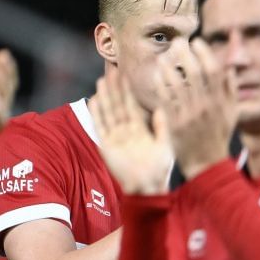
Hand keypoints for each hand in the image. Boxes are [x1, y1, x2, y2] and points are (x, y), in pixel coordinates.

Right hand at [93, 66, 171, 195]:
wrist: (148, 188)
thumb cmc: (160, 169)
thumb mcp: (165, 146)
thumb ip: (162, 127)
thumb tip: (163, 108)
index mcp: (141, 130)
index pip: (132, 106)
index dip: (128, 92)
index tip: (126, 76)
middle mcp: (127, 131)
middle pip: (119, 106)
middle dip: (115, 89)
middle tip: (111, 71)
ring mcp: (116, 137)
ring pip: (109, 113)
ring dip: (105, 98)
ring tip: (102, 81)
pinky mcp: (106, 146)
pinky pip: (100, 127)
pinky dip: (97, 114)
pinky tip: (94, 101)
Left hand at [155, 39, 237, 179]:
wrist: (206, 163)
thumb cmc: (218, 136)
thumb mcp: (231, 114)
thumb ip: (230, 90)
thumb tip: (228, 67)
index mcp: (221, 103)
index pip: (214, 71)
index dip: (205, 53)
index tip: (197, 42)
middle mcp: (206, 107)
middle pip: (195, 72)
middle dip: (185, 53)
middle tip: (178, 42)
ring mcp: (189, 114)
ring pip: (176, 82)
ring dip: (169, 65)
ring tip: (164, 56)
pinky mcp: (175, 121)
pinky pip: (165, 97)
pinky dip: (160, 82)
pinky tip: (158, 73)